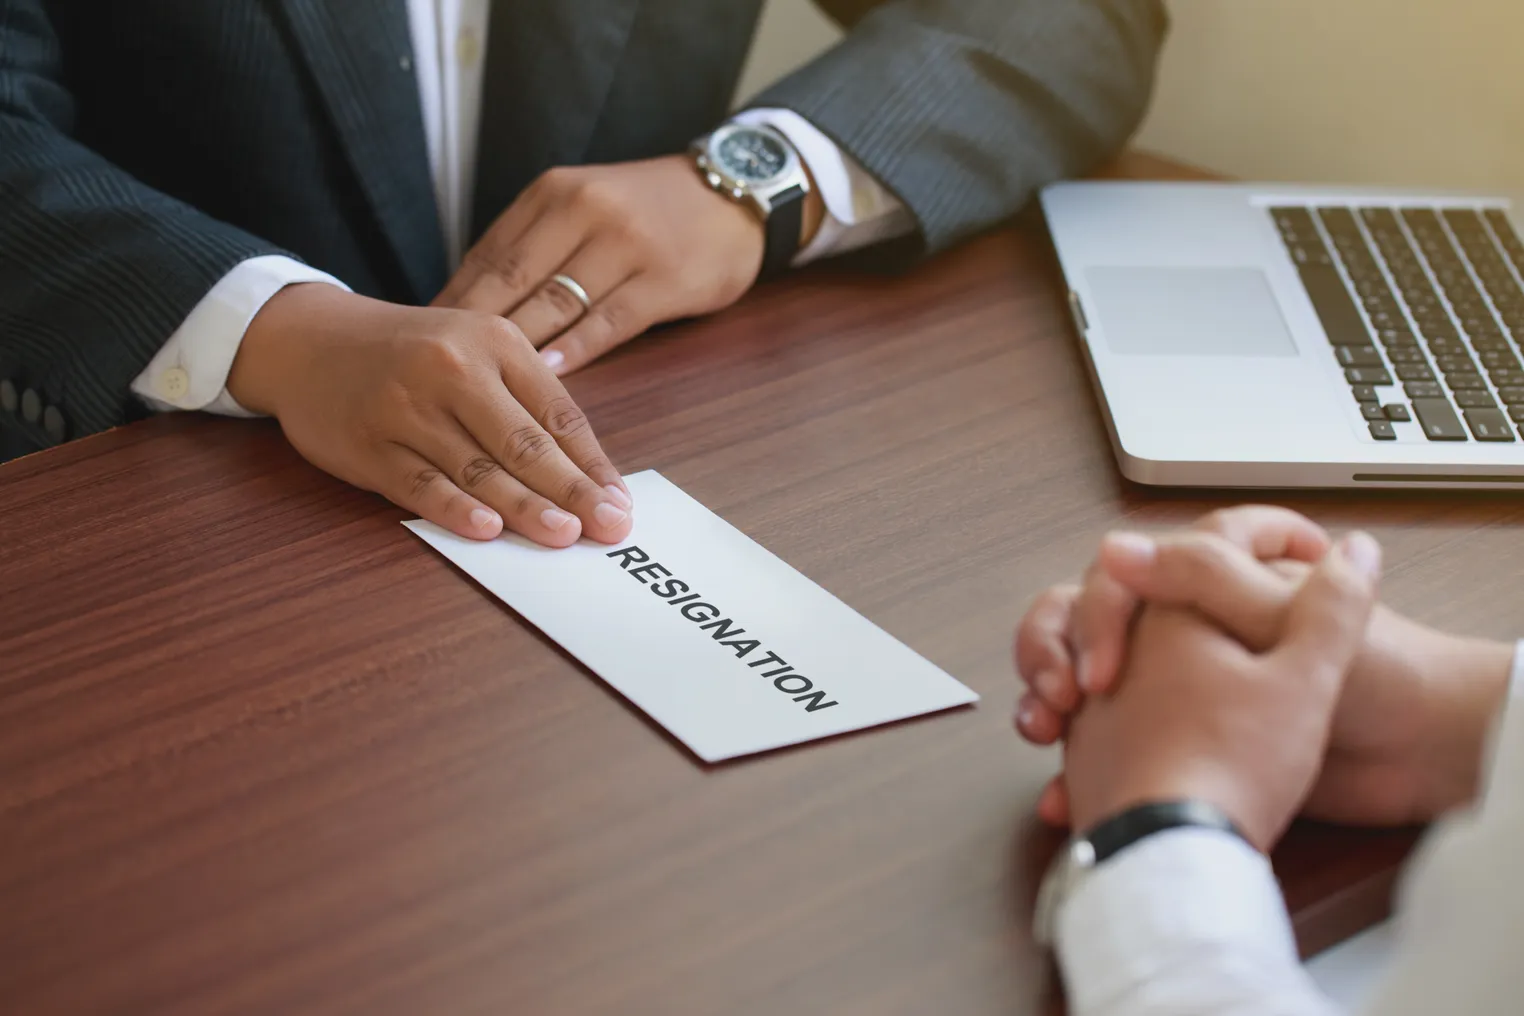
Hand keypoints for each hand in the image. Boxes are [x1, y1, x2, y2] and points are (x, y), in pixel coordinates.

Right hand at [227, 283, 633, 546]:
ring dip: (524, 506)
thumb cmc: (412, 354)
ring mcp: (407, 407)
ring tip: (562, 535)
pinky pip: (420, 483)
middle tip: (606, 527)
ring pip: (476, 467)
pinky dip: (454, 508)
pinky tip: (487, 529)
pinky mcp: (369, 443)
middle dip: (571, 491)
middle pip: (524, 442)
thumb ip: (526, 404)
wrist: (311, 340)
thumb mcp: (477, 352)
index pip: (558, 414)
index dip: (592, 465)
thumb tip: (586, 475)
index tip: (620, 504)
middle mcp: (453, 369)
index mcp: (496, 343)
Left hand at [433, 155, 785, 375]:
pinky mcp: (664, 280)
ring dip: (518, 349)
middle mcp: (586, 211)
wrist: (734, 193)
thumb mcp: (584, 204)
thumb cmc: (648, 210)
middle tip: (439, 376)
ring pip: (557, 304)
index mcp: (555, 193)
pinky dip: (576, 349)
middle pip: (513, 280)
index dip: (453, 303)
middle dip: (472, 332)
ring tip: (484, 388)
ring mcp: (627, 245)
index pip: (490, 254)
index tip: (423, 343)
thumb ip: (533, 244)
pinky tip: (550, 374)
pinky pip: (609, 321)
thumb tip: (468, 301)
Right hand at [1015, 509, 1513, 826]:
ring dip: (1048, 693)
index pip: (1127, 566)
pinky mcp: (1175, 735)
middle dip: (1060, 647)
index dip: (1106, 602)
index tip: (1107, 654)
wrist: (1416, 761)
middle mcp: (1185, 622)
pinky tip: (1065, 789)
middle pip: (1087, 611)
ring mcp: (1175, 679)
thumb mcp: (1280, 619)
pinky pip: (1102, 742)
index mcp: (1213, 580)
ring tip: (1048, 728)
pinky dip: (1077, 764)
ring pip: (1080, 670)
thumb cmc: (1375, 680)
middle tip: (1070, 693)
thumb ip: (1203, 576)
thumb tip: (1118, 548)